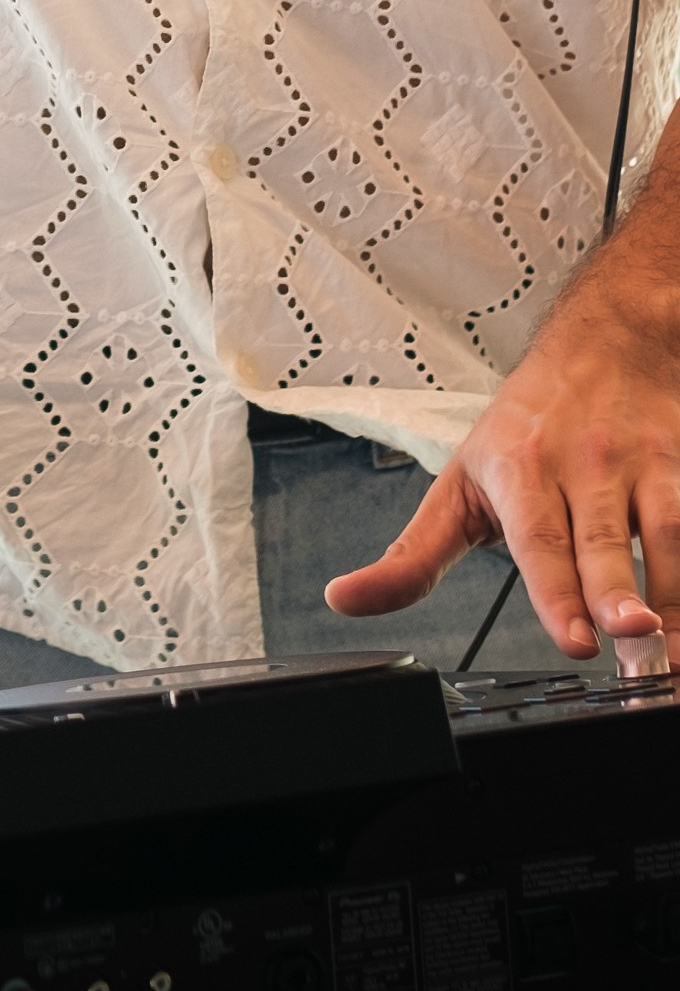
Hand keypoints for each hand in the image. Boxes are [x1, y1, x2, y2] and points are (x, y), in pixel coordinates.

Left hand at [323, 279, 679, 658]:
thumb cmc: (526, 425)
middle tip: (629, 637)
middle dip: (615, 595)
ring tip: (668, 647)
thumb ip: (412, 555)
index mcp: (518, 471)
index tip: (574, 639)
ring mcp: (637, 465)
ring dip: (671, 595)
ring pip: (662, 534)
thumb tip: (343, 600)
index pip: (537, 539)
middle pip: (600, 542)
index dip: (555, 590)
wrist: (605, 343)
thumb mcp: (458, 483)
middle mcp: (579, 465)